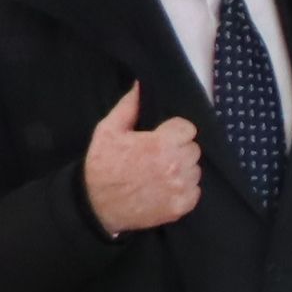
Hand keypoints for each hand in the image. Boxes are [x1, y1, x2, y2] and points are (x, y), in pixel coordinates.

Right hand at [81, 84, 202, 234]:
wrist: (96, 205)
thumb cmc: (102, 165)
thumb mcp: (108, 131)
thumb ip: (129, 107)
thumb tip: (141, 85)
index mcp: (160, 144)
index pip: (188, 128)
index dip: (174, 131)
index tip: (161, 137)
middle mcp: (176, 165)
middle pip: (193, 148)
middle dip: (178, 149)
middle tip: (157, 156)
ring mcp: (181, 187)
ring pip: (195, 170)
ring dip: (182, 169)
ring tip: (158, 173)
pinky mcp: (183, 206)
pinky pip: (194, 191)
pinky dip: (183, 189)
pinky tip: (163, 188)